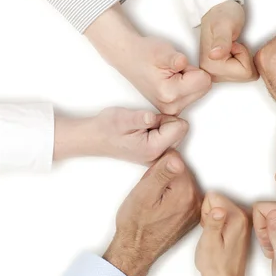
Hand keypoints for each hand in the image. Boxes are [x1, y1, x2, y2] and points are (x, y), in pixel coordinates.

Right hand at [54, 107, 188, 164]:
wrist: (94, 138)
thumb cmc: (106, 128)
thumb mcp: (122, 118)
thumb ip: (140, 119)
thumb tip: (152, 118)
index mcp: (154, 148)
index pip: (180, 126)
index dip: (166, 118)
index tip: (148, 121)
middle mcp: (159, 156)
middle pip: (180, 130)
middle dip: (166, 123)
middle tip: (144, 124)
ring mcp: (158, 157)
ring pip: (176, 133)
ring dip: (162, 127)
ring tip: (142, 129)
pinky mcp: (157, 154)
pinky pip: (169, 137)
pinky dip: (159, 132)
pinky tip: (143, 134)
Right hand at [85, 4, 211, 114]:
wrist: (129, 58)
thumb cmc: (144, 53)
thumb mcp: (162, 51)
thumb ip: (176, 59)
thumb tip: (184, 63)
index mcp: (170, 94)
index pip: (205, 80)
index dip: (193, 68)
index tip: (176, 66)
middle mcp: (171, 107)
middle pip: (204, 88)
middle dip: (193, 75)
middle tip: (174, 70)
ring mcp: (172, 110)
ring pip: (200, 91)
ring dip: (190, 81)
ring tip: (171, 74)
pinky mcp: (173, 109)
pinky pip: (193, 95)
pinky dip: (187, 86)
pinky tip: (171, 81)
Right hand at [103, 151, 201, 275]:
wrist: (135, 250)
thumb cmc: (136, 224)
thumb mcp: (144, 193)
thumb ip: (162, 172)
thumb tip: (177, 158)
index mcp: (186, 192)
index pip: (175, 161)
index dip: (157, 168)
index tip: (150, 183)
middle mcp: (195, 201)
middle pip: (179, 172)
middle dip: (163, 177)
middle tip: (150, 195)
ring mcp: (194, 210)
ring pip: (180, 183)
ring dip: (166, 188)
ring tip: (153, 203)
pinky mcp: (191, 216)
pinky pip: (182, 196)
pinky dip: (170, 198)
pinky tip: (159, 209)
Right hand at [195, 192, 250, 275]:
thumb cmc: (216, 265)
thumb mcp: (209, 242)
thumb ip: (213, 222)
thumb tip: (217, 207)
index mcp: (237, 218)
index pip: (213, 197)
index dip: (205, 212)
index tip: (208, 227)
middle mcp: (244, 217)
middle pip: (218, 200)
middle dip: (209, 215)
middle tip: (211, 234)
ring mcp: (243, 222)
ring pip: (220, 208)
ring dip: (213, 220)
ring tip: (215, 238)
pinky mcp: (240, 228)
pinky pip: (224, 217)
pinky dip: (218, 225)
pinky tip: (219, 238)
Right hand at [199, 1, 257, 82]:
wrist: (219, 9)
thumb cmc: (223, 14)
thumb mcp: (225, 24)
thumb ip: (222, 40)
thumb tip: (214, 55)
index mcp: (210, 66)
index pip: (245, 73)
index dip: (244, 54)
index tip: (233, 42)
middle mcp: (210, 74)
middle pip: (245, 77)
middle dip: (245, 57)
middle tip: (234, 43)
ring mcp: (215, 74)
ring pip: (245, 75)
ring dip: (243, 58)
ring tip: (233, 44)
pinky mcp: (221, 73)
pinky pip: (243, 73)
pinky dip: (242, 60)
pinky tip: (233, 50)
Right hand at [252, 202, 275, 275]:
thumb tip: (273, 211)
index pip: (261, 207)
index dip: (261, 228)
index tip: (272, 243)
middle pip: (263, 210)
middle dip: (263, 232)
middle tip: (275, 248)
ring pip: (265, 217)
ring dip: (266, 236)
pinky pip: (270, 223)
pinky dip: (270, 237)